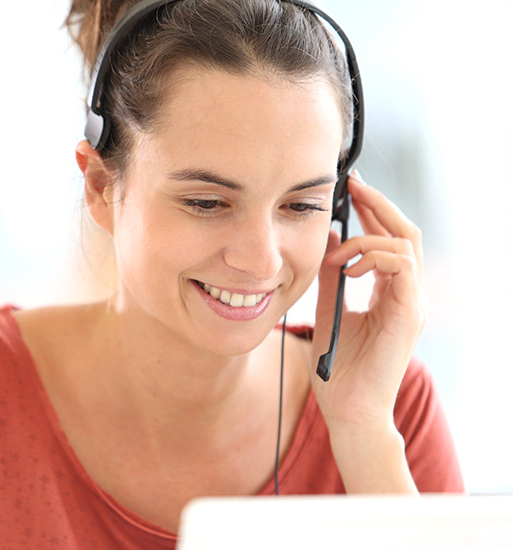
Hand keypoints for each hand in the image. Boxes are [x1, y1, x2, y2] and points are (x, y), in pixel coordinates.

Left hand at [311, 171, 424, 433]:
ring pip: (405, 246)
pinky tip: (348, 269)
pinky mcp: (409, 314)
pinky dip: (374, 258)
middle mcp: (406, 295)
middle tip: (352, 185)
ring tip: (340, 253)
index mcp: (389, 294)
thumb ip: (330, 278)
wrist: (349, 410)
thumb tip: (329, 240)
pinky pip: (402, 267)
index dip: (372, 212)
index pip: (388, 241)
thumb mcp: (326, 311)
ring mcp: (412, 304)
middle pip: (404, 235)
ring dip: (369, 238)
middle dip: (378, 206)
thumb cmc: (338, 370)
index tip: (349, 190)